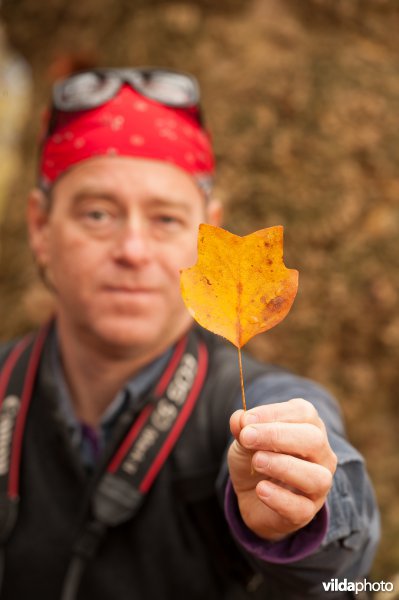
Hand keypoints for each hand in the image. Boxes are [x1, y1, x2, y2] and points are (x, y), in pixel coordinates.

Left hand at [228, 398, 336, 541]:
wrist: (252, 495)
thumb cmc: (256, 458)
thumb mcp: (245, 440)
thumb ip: (242, 428)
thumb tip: (239, 419)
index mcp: (309, 426)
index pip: (303, 413)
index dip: (274, 413)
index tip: (246, 420)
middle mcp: (321, 454)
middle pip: (313, 440)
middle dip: (277, 436)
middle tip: (247, 437)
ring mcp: (318, 484)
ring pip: (316, 476)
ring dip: (283, 466)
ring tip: (256, 462)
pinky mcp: (308, 511)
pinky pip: (301, 507)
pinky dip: (279, 498)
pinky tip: (261, 489)